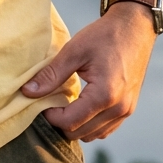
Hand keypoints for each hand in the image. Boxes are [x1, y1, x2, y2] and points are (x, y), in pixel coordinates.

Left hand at [21, 2, 156, 141]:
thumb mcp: (74, 51)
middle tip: (51, 102)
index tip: (42, 101)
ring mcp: (127, 111)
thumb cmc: (105, 35)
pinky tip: (81, 106)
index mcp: (105, 95)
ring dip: (76, 125)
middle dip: (61, 122)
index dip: (50, 116)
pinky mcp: (129, 109)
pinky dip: (90, 124)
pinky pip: (105, 129)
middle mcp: (119, 108)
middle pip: (79, 133)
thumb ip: (51, 75)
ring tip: (66, 104)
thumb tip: (28, 92)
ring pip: (93, 135)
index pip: (69, 122)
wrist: (135, 27)